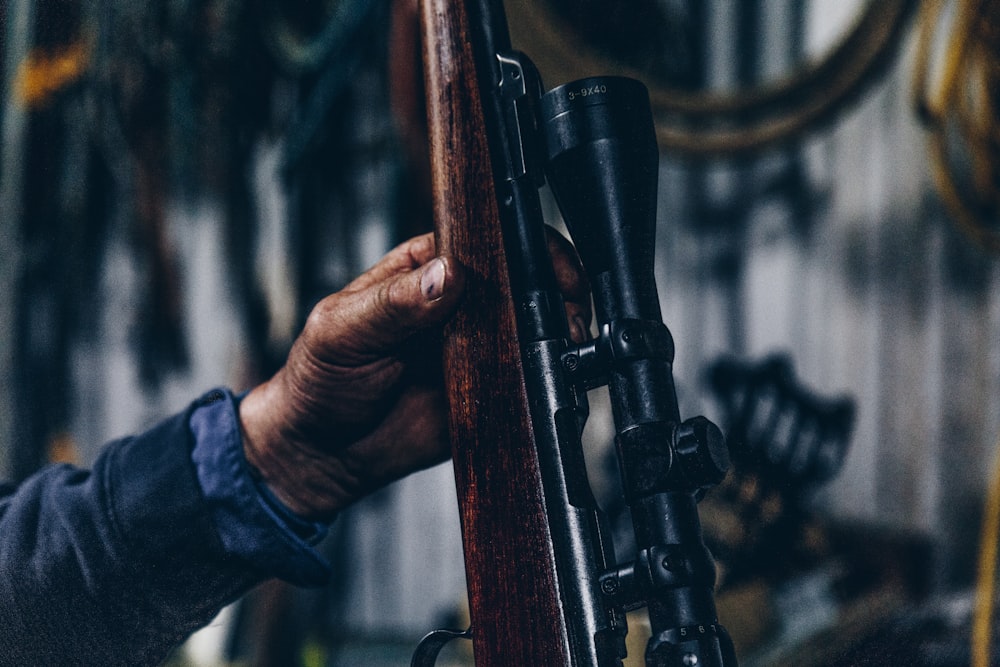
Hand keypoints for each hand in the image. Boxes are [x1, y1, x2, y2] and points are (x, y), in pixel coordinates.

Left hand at [239, 230, 589, 520]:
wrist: (323, 452)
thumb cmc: (321, 378)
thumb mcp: (343, 331)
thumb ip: (393, 303)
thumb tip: (445, 274)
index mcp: (423, 269)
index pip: (484, 242)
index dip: (522, 248)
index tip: (544, 266)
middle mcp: (458, 304)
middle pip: (521, 284)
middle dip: (554, 293)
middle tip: (564, 315)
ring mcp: (477, 347)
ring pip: (532, 331)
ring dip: (554, 339)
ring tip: (558, 350)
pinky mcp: (487, 391)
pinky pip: (525, 383)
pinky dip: (544, 384)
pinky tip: (548, 385)